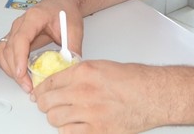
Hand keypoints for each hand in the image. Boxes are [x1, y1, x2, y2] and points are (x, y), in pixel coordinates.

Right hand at [0, 0, 82, 92]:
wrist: (61, 2)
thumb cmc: (65, 10)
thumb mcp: (74, 29)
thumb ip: (73, 49)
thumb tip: (69, 69)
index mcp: (34, 17)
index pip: (21, 38)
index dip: (19, 57)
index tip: (22, 73)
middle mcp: (20, 23)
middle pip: (10, 48)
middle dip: (16, 70)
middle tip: (29, 86)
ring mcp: (15, 30)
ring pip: (3, 52)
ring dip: (10, 69)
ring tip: (25, 83)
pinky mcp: (15, 38)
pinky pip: (4, 53)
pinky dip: (8, 65)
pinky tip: (20, 74)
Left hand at [33, 60, 160, 133]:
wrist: (154, 95)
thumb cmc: (135, 80)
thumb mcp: (102, 66)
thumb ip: (80, 74)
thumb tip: (62, 82)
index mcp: (84, 73)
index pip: (50, 82)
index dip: (41, 89)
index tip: (39, 93)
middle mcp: (84, 92)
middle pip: (48, 102)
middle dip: (45, 104)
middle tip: (47, 105)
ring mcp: (90, 113)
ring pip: (55, 120)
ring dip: (57, 118)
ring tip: (63, 115)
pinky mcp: (97, 131)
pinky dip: (69, 130)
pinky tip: (75, 125)